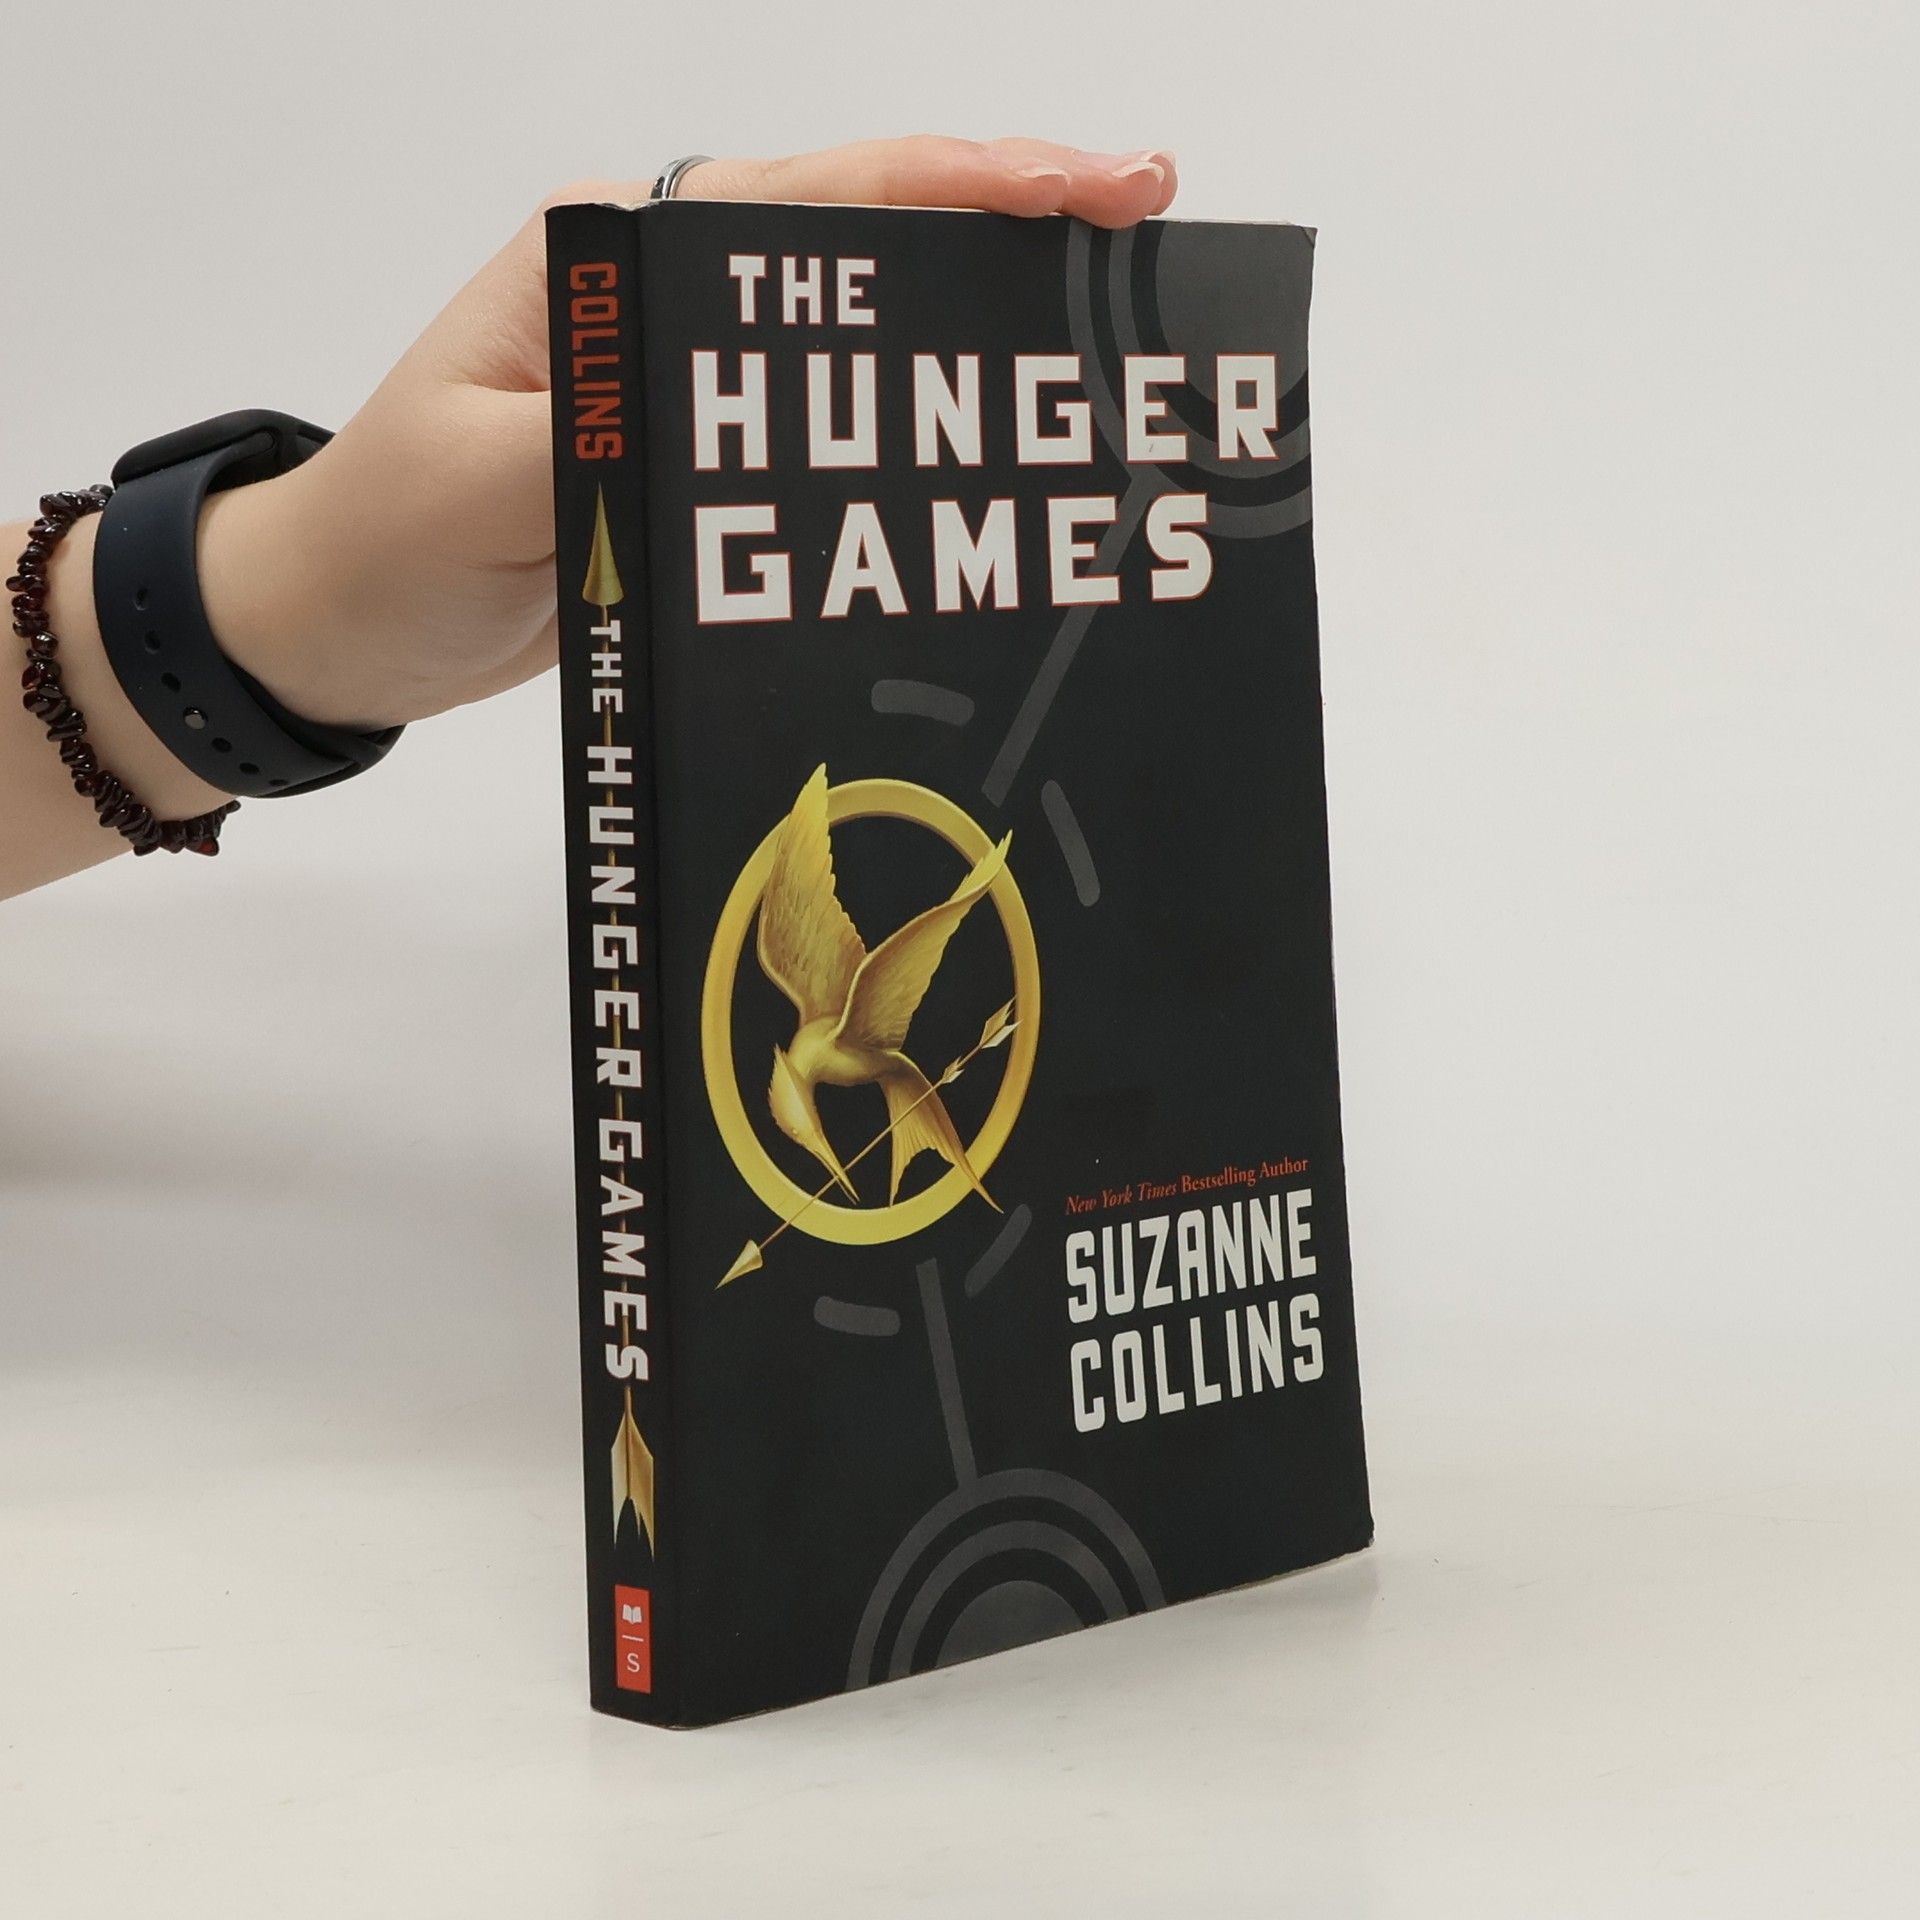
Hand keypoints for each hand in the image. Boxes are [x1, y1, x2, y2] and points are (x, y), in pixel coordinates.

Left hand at [204, 137, 1179, 732]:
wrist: (343, 622)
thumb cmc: (385, 537)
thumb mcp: (474, 488)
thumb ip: (591, 441)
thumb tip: (719, 418)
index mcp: (611, 254)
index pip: (813, 197)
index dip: (960, 183)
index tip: (1088, 190)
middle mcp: (666, 295)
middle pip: (869, 241)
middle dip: (1010, 233)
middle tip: (1148, 244)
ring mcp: (695, 374)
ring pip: (868, 329)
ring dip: (981, 325)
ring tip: (1107, 340)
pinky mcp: (709, 456)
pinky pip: (837, 426)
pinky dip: (920, 426)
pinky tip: (994, 447)